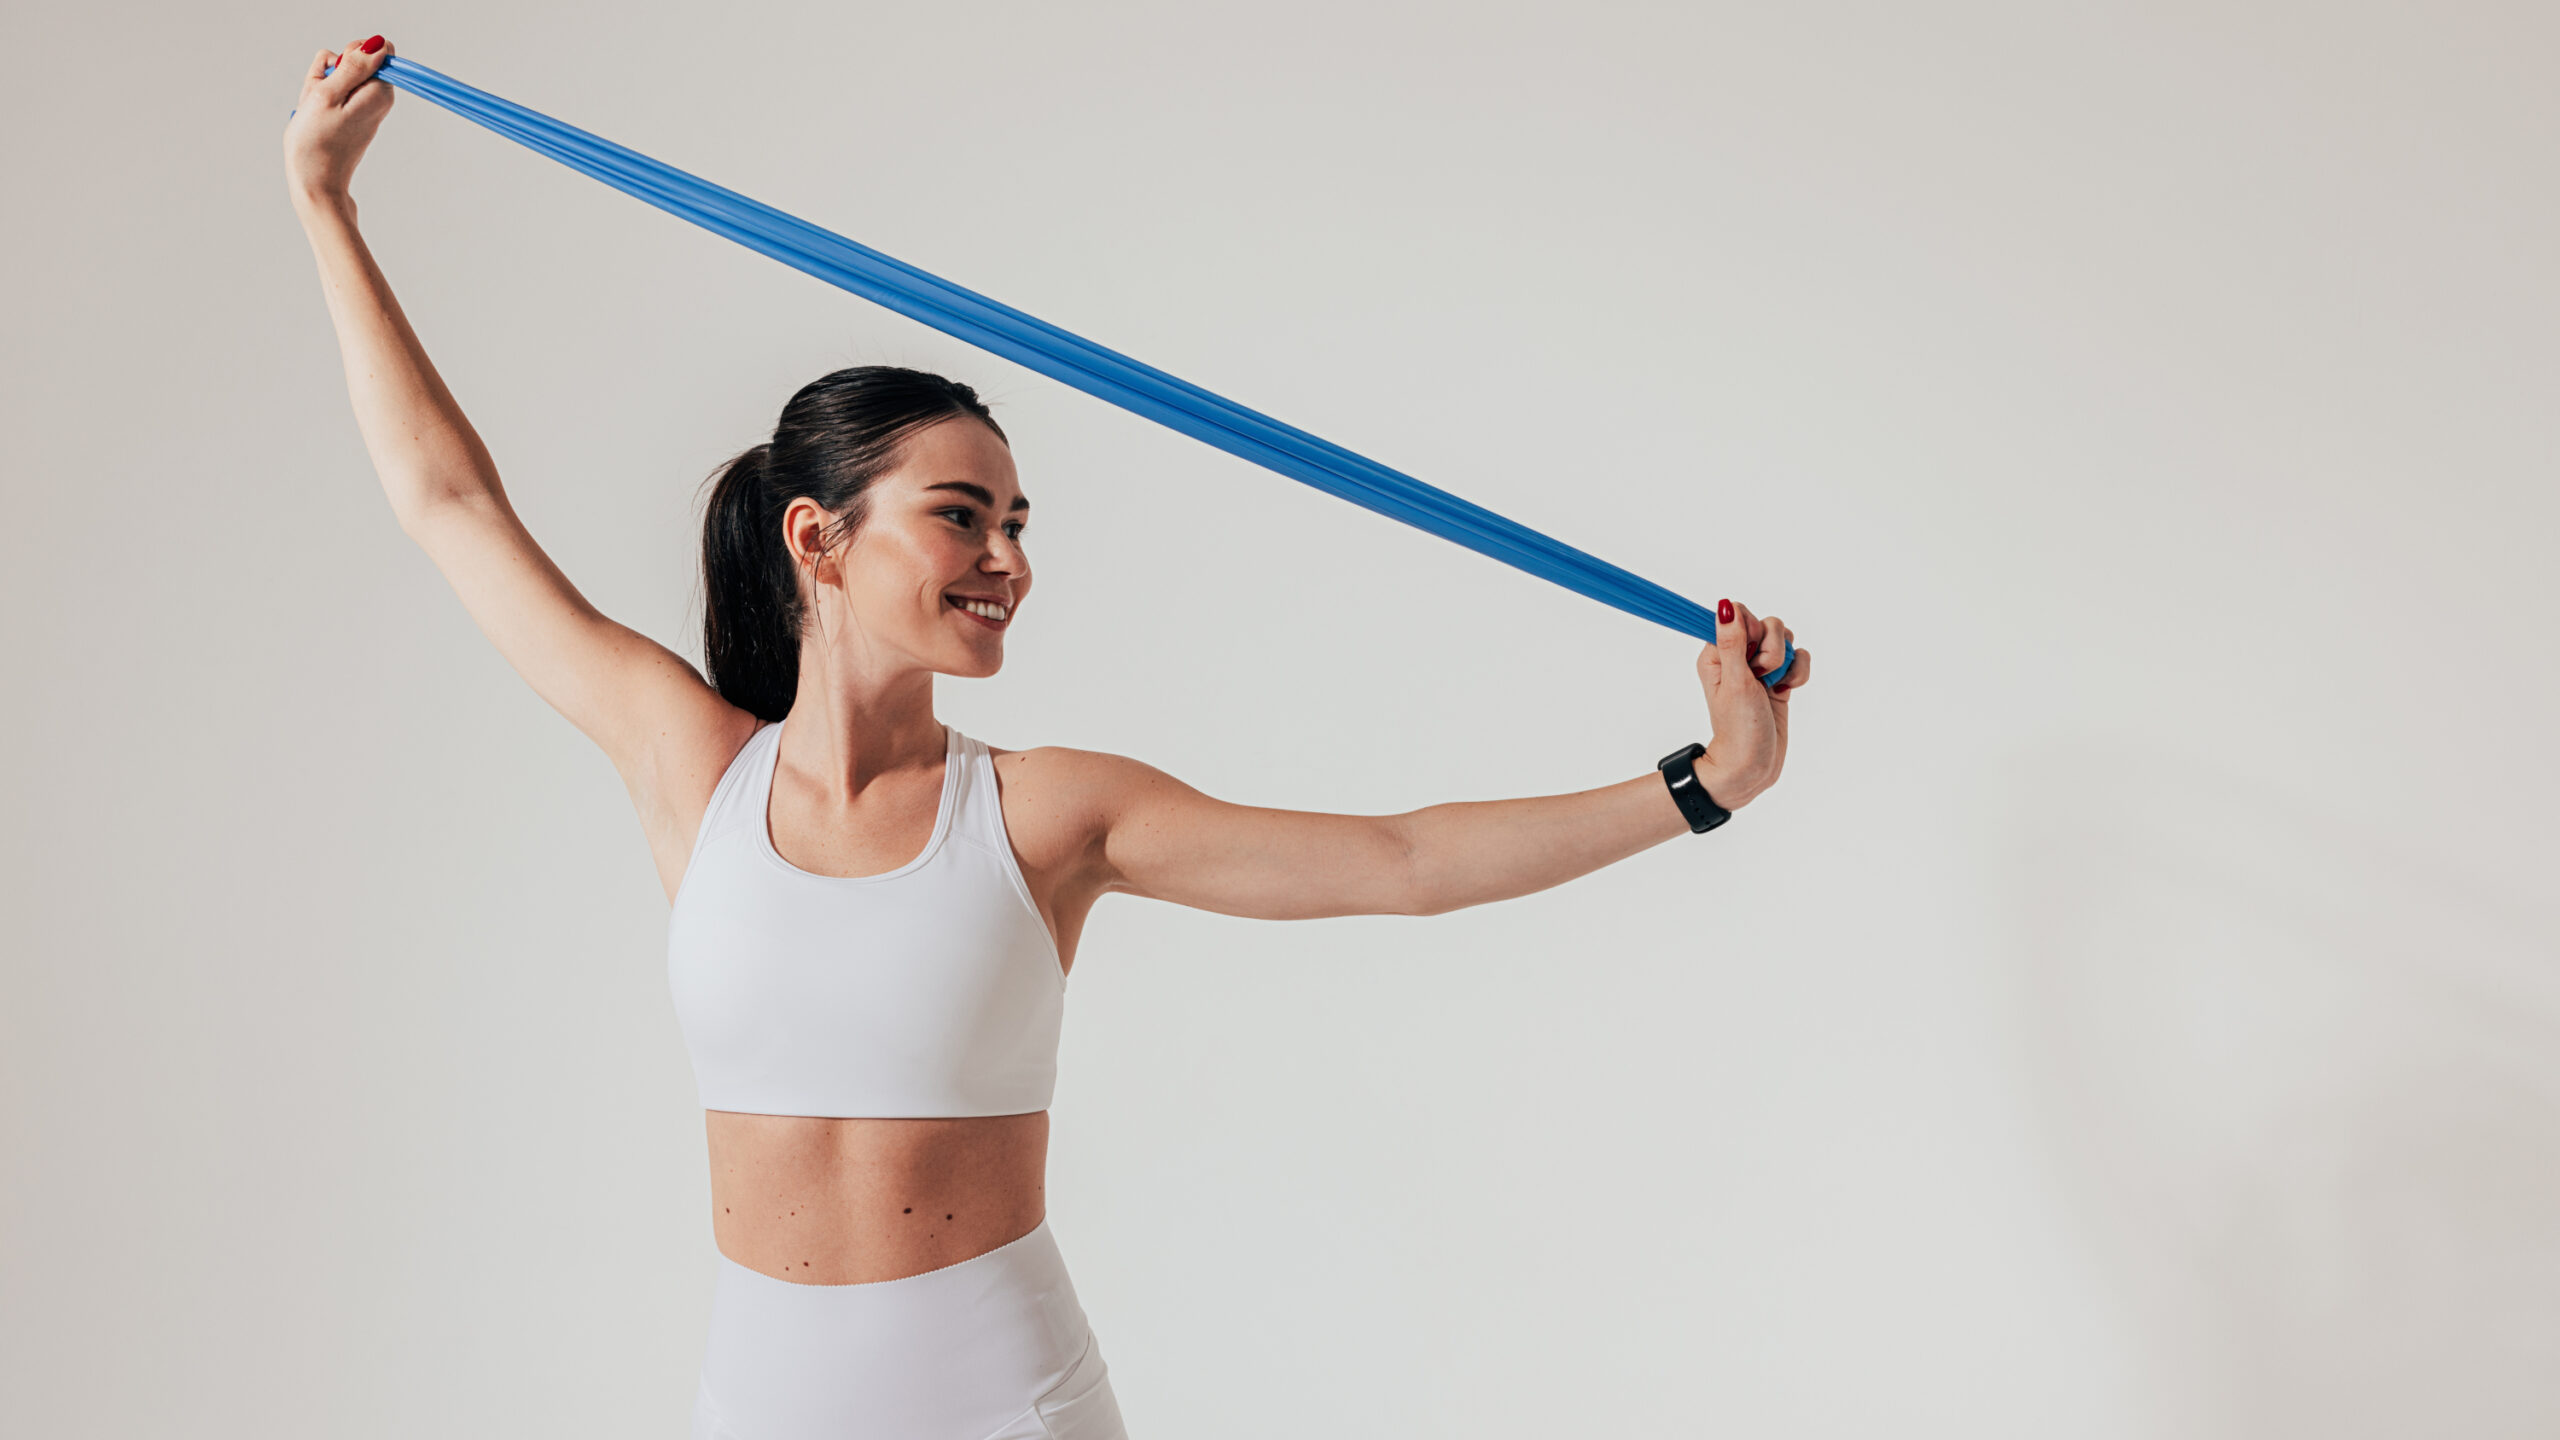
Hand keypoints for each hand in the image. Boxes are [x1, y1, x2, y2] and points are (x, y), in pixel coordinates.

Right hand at [284, 36, 395, 206]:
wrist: (315, 183)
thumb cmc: (316, 143)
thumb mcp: (328, 94)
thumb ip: (354, 65)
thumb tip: (380, 44)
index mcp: (381, 92)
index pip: (376, 50)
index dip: (350, 56)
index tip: (336, 75)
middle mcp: (379, 99)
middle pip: (352, 63)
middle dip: (329, 73)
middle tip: (319, 98)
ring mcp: (365, 108)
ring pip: (337, 78)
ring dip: (320, 88)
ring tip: (314, 112)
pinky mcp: (353, 116)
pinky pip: (333, 94)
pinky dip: (319, 100)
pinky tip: (313, 117)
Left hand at [1691, 598, 1809, 807]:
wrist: (1753, 766)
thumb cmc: (1738, 729)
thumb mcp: (1735, 682)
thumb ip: (1733, 642)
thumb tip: (1726, 605)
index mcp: (1717, 653)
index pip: (1739, 614)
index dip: (1751, 630)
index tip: (1750, 657)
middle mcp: (1737, 657)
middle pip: (1767, 624)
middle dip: (1772, 650)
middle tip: (1760, 677)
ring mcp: (1760, 668)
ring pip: (1786, 640)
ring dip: (1787, 662)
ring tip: (1773, 686)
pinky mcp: (1779, 679)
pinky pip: (1799, 657)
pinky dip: (1799, 672)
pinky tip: (1788, 690)